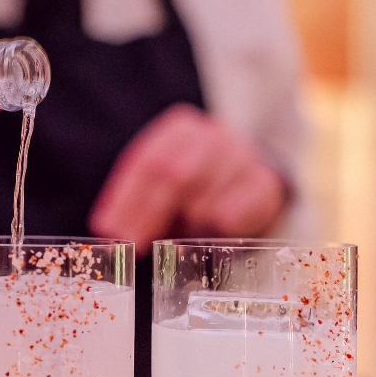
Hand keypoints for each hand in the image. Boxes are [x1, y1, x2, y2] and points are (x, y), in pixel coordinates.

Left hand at [89, 104, 288, 251]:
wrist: (253, 176)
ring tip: (177, 242)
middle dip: (149, 216)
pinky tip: (211, 235)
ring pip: (207, 197)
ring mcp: (243, 156)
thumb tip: (107, 230)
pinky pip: (239, 211)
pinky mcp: (268, 182)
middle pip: (175, 175)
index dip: (125, 200)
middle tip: (134, 246)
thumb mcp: (163, 184)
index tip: (109, 231)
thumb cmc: (196, 184)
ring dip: (186, 227)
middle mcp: (212, 136)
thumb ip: (136, 201)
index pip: (146, 162)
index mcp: (179, 129)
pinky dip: (222, 227)